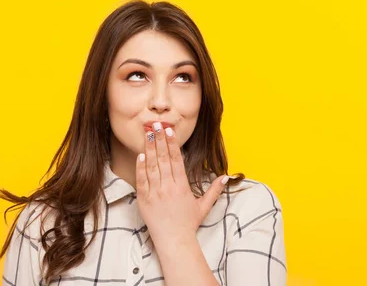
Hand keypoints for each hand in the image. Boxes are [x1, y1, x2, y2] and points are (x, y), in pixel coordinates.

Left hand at [136, 122, 228, 245]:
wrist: (174, 241)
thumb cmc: (189, 224)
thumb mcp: (204, 206)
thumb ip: (214, 190)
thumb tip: (226, 177)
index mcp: (182, 186)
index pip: (176, 159)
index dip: (172, 143)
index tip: (170, 130)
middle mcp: (168, 187)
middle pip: (163, 159)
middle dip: (160, 140)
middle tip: (156, 124)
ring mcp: (155, 193)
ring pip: (151, 166)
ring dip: (149, 149)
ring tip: (148, 134)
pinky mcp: (144, 200)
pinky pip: (142, 180)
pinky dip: (140, 167)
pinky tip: (140, 155)